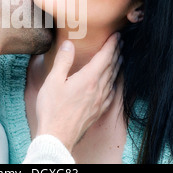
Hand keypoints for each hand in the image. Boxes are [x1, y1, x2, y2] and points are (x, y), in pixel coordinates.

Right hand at [35, 33, 121, 152]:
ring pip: (113, 79)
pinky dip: (114, 83)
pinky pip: (111, 93)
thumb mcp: (53, 81)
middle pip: (112, 67)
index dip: (112, 45)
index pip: (105, 57)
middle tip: (120, 43)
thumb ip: (63, 61)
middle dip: (117, 53)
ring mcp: (100, 101)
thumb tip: (69, 44)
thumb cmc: (52, 109)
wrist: (57, 137)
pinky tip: (112, 84)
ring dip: (117, 66)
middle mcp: (98, 89)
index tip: (117, 35)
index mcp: (88, 79)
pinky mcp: (98, 111)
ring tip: (119, 58)